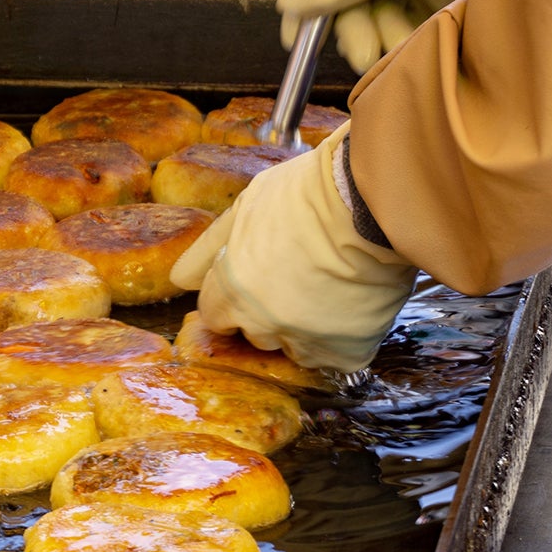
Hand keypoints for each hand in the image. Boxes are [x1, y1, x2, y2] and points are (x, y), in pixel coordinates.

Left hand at [169, 126, 417, 370]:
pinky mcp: (346, 352)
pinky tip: (352, 304)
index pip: (215, 315)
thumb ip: (208, 248)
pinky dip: (343, 337)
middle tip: (297, 277)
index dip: (232, 296)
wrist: (373, 201)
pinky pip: (336, 356)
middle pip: (254, 333)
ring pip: (294, 349)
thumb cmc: (307, 194)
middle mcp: (262, 323)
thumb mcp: (245, 207)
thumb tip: (179, 280)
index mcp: (231, 290)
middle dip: (267, 312)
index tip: (253, 281)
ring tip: (328, 288)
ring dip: (304, 329)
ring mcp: (304, 341)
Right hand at [279, 0, 551, 72]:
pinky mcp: (423, 2)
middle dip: (352, 25)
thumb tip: (289, 2)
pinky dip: (399, 41)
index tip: (295, 33)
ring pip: (366, 18)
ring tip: (402, 44)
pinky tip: (416, 43)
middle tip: (364, 52)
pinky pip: (393, 29)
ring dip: (378, 37)